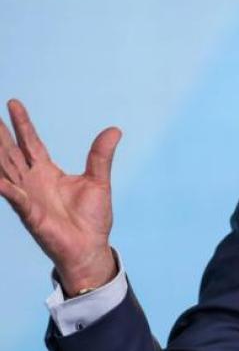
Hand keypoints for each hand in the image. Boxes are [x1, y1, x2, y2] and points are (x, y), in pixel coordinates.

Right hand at [0, 99, 120, 295]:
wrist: (90, 247)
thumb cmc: (91, 217)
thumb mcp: (99, 180)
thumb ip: (101, 155)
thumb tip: (115, 130)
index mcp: (48, 172)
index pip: (31, 143)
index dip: (22, 124)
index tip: (13, 103)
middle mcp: (33, 182)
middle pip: (12, 152)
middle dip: (1, 134)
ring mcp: (28, 198)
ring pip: (6, 171)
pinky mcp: (32, 215)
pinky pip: (17, 200)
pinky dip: (8, 190)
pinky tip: (0, 182)